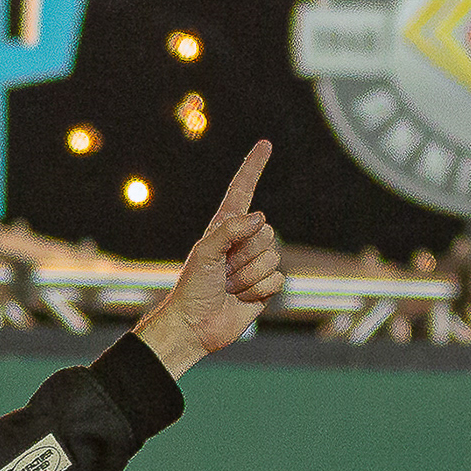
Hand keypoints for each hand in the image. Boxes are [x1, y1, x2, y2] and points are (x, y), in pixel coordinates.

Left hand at [136, 142, 285, 374]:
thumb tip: (260, 217)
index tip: (265, 144)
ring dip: (248, 276)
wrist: (194, 326)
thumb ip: (229, 229)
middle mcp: (243, 242)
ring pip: (273, 257)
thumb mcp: (205, 252)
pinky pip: (278, 279)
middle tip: (223, 272)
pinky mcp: (265, 287)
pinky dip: (259, 291)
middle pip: (266, 232)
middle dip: (244, 254)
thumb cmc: (192, 287)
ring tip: (228, 287)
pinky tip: (241, 299)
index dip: (254, 167)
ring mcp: (255, 264)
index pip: (242, 190)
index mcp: (225, 227)